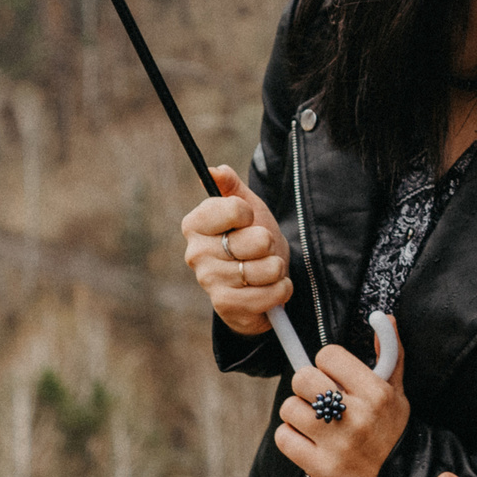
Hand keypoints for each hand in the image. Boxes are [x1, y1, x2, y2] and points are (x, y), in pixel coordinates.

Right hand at [183, 167, 290, 334]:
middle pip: (258, 240)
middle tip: (261, 250)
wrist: (261, 280)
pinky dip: (280, 290)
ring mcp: (209, 282)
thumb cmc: (253, 238)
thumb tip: (216, 170)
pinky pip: (270, 294)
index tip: (247, 222)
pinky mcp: (225, 306)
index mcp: (195, 224)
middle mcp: (195, 253)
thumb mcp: (247, 207)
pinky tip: (271, 288)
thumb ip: (231, 185)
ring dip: (277, 269)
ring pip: (267, 269)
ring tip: (266, 270)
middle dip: (270, 244)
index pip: (236, 208)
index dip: (251, 215)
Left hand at [276, 332, 408, 476]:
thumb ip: (390, 354)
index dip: (326, 364)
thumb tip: (384, 317)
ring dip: (297, 414)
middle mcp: (356, 415)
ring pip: (289, 408)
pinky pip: (284, 438)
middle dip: (306, 386)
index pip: (328, 355)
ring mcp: (337, 444)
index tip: (333, 377)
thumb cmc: (395, 435)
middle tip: (317, 398)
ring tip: (314, 422)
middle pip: (303, 378)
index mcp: (376, 392)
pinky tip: (307, 441)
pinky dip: (291, 438)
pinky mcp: (321, 469)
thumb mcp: (398, 394)